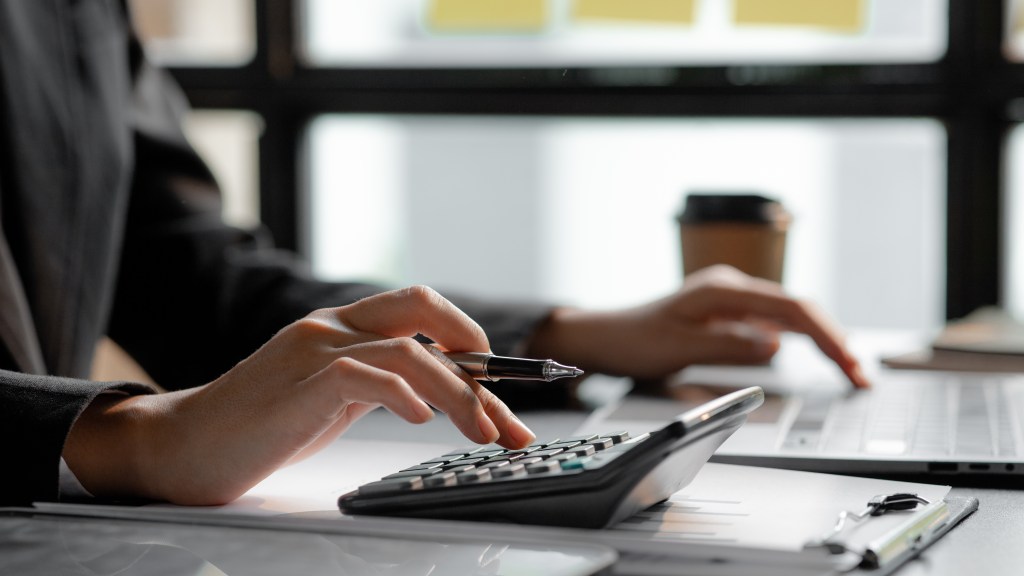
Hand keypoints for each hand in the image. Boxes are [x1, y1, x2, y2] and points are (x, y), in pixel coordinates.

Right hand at [64, 286, 535, 504]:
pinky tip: (422, 421)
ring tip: (481, 431)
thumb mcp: (336, 396)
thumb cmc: (265, 424)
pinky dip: (404, 396)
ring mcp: (315, 350)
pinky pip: (364, 376)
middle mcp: (334, 326)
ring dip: (457, 393)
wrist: (187, 444)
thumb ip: (382, 381)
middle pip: (423, 314)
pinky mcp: (300, 383)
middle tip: (507, 415)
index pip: (423, 314)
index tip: (507, 389)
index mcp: (345, 326)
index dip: (472, 342)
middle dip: (478, 361)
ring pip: (407, 350)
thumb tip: (444, 392)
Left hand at [527, 265, 868, 387]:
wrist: (604, 337)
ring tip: (849, 370)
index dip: (825, 335)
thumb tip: (776, 343)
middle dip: (833, 341)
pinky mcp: (729, 316)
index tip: (847, 362)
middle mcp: (733, 290)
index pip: (791, 307)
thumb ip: (728, 344)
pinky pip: (774, 325)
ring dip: (822, 341)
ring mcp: (732, 302)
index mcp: (724, 290)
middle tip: (859, 376)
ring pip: (790, 318)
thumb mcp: (679, 347)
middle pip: (799, 310)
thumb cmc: (634, 340)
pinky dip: (800, 342)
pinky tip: (817, 356)